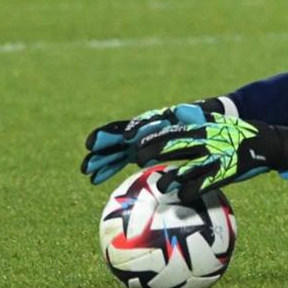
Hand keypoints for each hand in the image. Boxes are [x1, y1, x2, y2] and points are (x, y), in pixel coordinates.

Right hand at [81, 98, 223, 184]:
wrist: (201, 119)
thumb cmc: (200, 118)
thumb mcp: (197, 115)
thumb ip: (189, 114)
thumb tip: (182, 108)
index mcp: (154, 121)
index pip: (132, 125)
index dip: (116, 133)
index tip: (108, 141)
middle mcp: (141, 129)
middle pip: (117, 137)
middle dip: (102, 147)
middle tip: (88, 160)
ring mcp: (138, 140)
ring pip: (115, 150)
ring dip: (100, 160)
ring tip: (86, 171)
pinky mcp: (138, 151)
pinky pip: (120, 160)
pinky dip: (109, 168)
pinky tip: (96, 179)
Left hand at [136, 114, 287, 201]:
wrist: (269, 143)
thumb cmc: (238, 137)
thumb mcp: (217, 125)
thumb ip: (196, 124)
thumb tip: (173, 121)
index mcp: (202, 127)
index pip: (170, 129)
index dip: (150, 135)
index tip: (133, 142)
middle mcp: (207, 139)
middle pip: (174, 144)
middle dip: (152, 152)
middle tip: (138, 161)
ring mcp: (217, 155)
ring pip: (187, 166)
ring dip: (169, 177)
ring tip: (159, 185)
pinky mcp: (227, 170)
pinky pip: (204, 184)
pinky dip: (190, 191)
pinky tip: (181, 197)